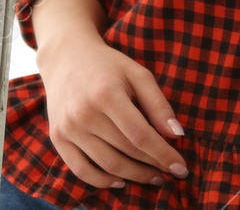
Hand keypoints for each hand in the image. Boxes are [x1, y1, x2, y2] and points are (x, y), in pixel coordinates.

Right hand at [36, 31, 187, 188]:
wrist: (65, 57)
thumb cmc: (107, 66)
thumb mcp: (137, 74)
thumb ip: (158, 104)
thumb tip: (177, 135)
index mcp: (106, 94)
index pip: (140, 135)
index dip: (163, 154)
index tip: (181, 168)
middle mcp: (84, 113)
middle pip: (126, 151)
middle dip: (153, 166)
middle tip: (169, 172)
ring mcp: (68, 128)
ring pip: (107, 165)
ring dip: (134, 176)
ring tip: (152, 176)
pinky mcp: (57, 138)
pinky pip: (81, 170)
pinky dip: (103, 182)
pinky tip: (121, 181)